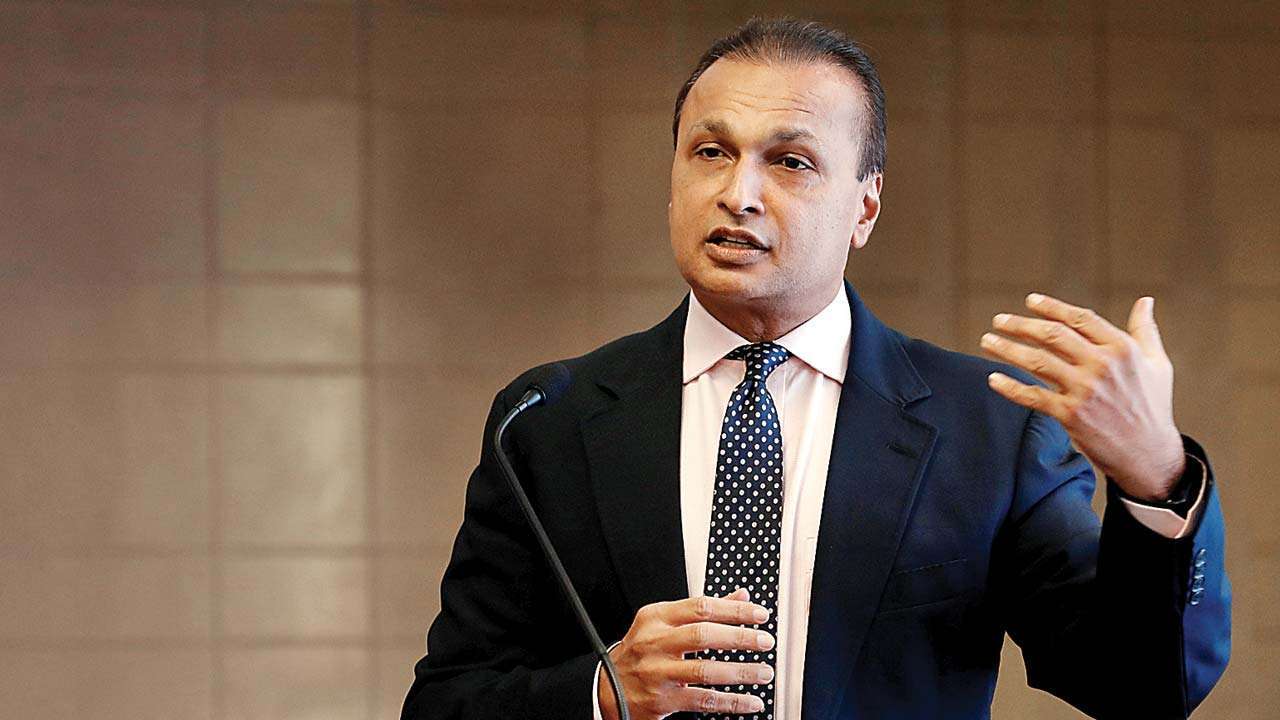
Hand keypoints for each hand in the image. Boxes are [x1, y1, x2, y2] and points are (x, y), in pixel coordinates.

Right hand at [598, 588, 774, 719]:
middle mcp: (655, 643)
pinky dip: (731, 702)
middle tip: (765, 641)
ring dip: (740, 672)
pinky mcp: (662, 699)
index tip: (759, 615)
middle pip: (702, 636)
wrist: (608, 686)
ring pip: (705, 670)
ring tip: (764, 672)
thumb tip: (741, 597)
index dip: (733, 610)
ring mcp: (657, 672)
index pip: (700, 607)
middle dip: (740, 638)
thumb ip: (703, 610)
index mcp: (657, 617)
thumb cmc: (641, 652)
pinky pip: (704, 700)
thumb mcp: (665, 622)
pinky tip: (750, 701)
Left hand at [979, 293, 1185, 500]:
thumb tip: (1145, 300)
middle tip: (999, 320)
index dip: (1052, 307)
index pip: (1080, 319)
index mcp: (1122, 348)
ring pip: (1037, 361)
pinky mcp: (1070, 415)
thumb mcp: (1157, 363)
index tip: (1030, 301)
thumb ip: (1145, 330)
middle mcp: (1102, 365)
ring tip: (987, 341)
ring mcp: (1084, 390)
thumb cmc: (1153, 406)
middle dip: (1020, 325)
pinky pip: (1032, 396)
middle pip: (1052, 335)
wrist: (1149, 454)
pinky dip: (1010, 387)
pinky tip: (993, 379)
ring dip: (1007, 349)